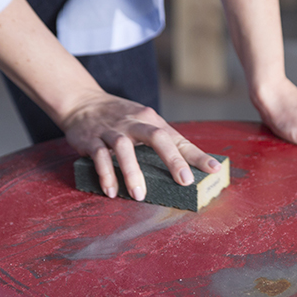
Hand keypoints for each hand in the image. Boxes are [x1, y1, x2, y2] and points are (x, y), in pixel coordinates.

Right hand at [60, 93, 221, 200]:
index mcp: (152, 120)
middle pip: (157, 137)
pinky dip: (106, 175)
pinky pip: (99, 157)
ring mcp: (112, 130)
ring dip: (133, 172)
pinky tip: (111, 191)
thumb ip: (164, 141)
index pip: (178, 139)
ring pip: (124, 148)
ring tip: (140, 195)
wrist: (82, 101)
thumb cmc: (121, 118)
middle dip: (172, 159)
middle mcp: (134, 123)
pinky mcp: (92, 139)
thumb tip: (190, 167)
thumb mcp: (144, 122)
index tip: (214, 169)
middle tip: (184, 181)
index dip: (197, 155)